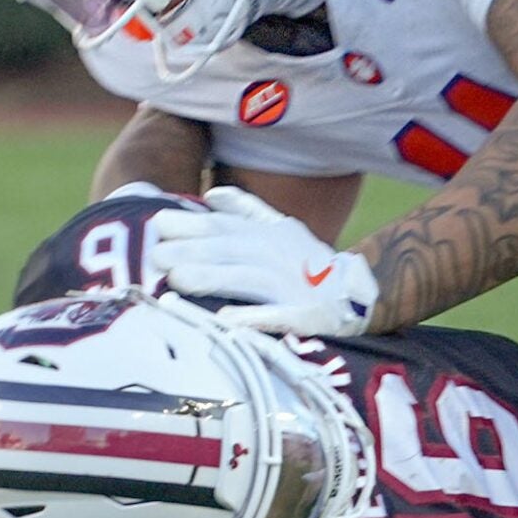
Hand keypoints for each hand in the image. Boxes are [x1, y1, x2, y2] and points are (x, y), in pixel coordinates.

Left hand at [142, 187, 379, 335]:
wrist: (360, 296)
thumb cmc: (309, 265)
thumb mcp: (284, 230)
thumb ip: (248, 212)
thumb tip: (213, 195)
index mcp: (269, 235)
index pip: (225, 226)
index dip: (192, 223)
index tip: (158, 223)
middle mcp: (279, 255)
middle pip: (231, 250)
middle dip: (193, 250)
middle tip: (157, 254)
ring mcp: (292, 285)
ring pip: (247, 278)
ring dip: (214, 278)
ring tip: (178, 280)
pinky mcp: (306, 317)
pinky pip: (278, 316)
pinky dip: (253, 318)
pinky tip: (225, 321)